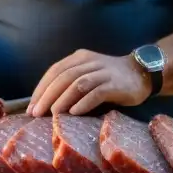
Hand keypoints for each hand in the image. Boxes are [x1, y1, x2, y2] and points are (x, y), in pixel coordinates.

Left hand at [27, 49, 151, 116]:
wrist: (141, 73)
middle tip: (36, 113)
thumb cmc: (109, 79)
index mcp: (80, 57)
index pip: (55, 70)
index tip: (31, 107)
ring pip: (78, 83)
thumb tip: (46, 105)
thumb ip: (70, 83)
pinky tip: (74, 113)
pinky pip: (97, 92)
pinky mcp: (115, 84)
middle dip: (47, 95)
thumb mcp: (88, 74)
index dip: (41, 88)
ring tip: (52, 114)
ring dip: (62, 99)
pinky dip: (84, 102)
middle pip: (63, 77)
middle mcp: (90, 61)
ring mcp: (103, 72)